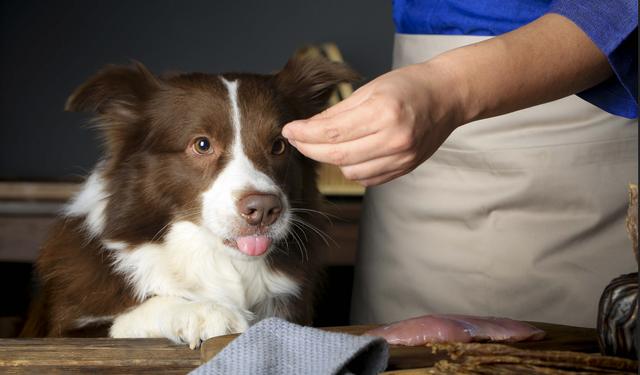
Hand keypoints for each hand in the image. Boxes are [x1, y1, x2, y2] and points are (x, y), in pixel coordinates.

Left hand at [282, 61, 463, 185]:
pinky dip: (354, 168)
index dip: (304, 134)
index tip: (288, 131)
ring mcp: (402, 157)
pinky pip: (368, 178)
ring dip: (334, 160)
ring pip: (350, 171)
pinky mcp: (405, 168)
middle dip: (310, 149)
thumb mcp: (371, 89)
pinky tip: (352, 153)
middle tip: (296, 140)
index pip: (331, 132)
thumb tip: (306, 128)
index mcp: (383, 112)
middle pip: (337, 155)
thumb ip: (338, 112)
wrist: (448, 96)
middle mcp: (394, 138)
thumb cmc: (409, 85)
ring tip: (330, 143)